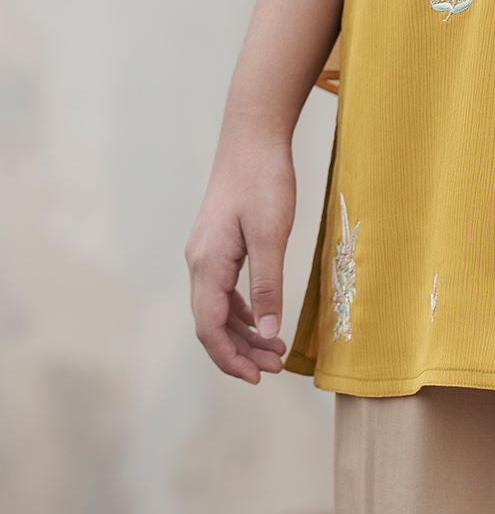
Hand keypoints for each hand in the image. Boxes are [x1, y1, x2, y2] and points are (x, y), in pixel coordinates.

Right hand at [187, 137, 296, 380]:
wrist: (252, 136)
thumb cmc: (264, 180)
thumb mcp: (272, 234)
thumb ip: (268, 285)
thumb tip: (269, 333)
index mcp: (208, 264)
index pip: (210, 328)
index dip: (231, 359)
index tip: (258, 378)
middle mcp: (199, 263)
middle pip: (212, 323)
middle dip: (241, 351)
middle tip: (275, 367)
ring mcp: (205, 252)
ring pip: (218, 308)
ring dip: (244, 333)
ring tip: (275, 350)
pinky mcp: (217, 243)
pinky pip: (223, 289)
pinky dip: (242, 310)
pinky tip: (263, 318)